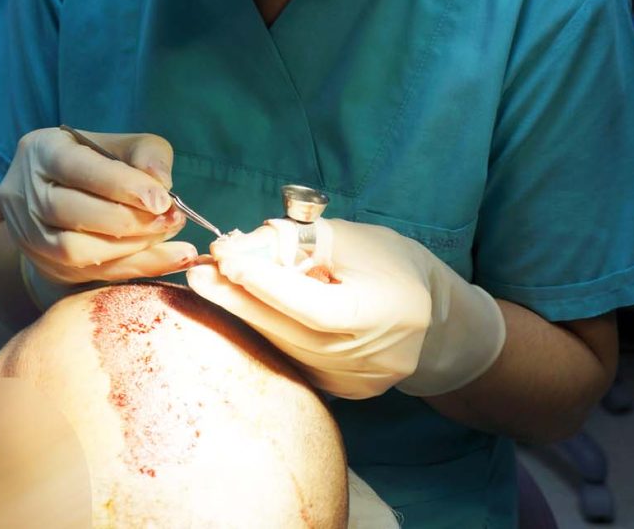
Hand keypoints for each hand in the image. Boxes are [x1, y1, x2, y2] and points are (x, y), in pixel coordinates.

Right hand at [0, 128, 197, 295]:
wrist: (59, 192)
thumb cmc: (98, 161)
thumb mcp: (122, 144)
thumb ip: (146, 154)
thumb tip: (162, 185)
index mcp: (42, 151)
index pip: (78, 168)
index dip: (122, 185)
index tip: (162, 200)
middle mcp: (26, 194)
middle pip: (74, 213)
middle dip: (130, 220)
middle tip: (172, 219)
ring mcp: (30, 235)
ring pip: (75, 251)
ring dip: (130, 248)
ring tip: (169, 237)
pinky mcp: (45, 266)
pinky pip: (89, 275)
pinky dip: (133, 268)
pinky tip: (168, 260)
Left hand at [187, 218, 504, 399]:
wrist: (435, 321)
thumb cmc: (397, 268)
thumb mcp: (356, 240)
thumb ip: (304, 242)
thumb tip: (247, 246)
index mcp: (375, 317)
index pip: (310, 306)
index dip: (265, 283)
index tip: (226, 258)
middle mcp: (361, 361)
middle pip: (286, 331)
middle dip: (237, 298)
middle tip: (198, 272)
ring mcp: (348, 384)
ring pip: (283, 345)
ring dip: (245, 313)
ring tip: (212, 281)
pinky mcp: (338, 392)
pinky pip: (292, 356)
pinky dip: (268, 329)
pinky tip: (245, 304)